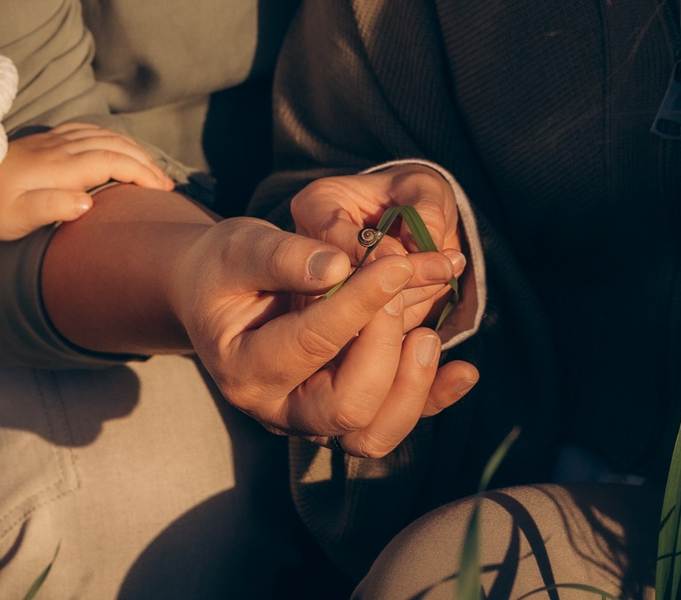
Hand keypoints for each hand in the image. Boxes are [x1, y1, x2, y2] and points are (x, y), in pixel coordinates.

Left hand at [0, 122, 174, 240]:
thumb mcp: (16, 217)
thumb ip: (51, 207)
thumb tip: (87, 201)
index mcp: (60, 167)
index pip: (114, 161)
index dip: (142, 173)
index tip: (163, 190)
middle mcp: (62, 148)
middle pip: (116, 146)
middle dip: (146, 162)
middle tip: (166, 184)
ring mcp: (55, 140)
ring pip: (105, 135)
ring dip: (133, 149)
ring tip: (150, 168)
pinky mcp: (46, 140)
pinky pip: (88, 130)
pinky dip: (111, 137)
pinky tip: (116, 145)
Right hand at [170, 216, 475, 458]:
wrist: (216, 295)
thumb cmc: (224, 268)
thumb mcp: (238, 247)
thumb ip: (281, 256)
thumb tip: (338, 263)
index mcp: (244, 369)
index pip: (311, 344)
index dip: (359, 303)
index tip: (394, 264)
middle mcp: (277, 408)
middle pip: (347, 409)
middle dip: (383, 348)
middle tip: (398, 290)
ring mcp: (311, 420)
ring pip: (373, 435)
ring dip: (412, 387)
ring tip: (427, 334)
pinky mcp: (343, 414)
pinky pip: (392, 423)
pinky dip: (432, 401)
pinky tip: (465, 371)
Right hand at [289, 166, 464, 328]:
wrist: (421, 221)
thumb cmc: (413, 193)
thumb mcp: (423, 186)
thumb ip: (425, 210)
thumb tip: (426, 241)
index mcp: (316, 206)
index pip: (331, 237)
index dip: (370, 252)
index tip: (404, 260)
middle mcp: (311, 252)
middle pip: (342, 280)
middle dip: (396, 281)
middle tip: (442, 269)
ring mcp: (326, 290)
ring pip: (360, 310)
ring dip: (411, 296)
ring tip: (448, 269)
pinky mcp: (348, 317)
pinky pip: (378, 327)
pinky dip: (414, 311)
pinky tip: (442, 284)